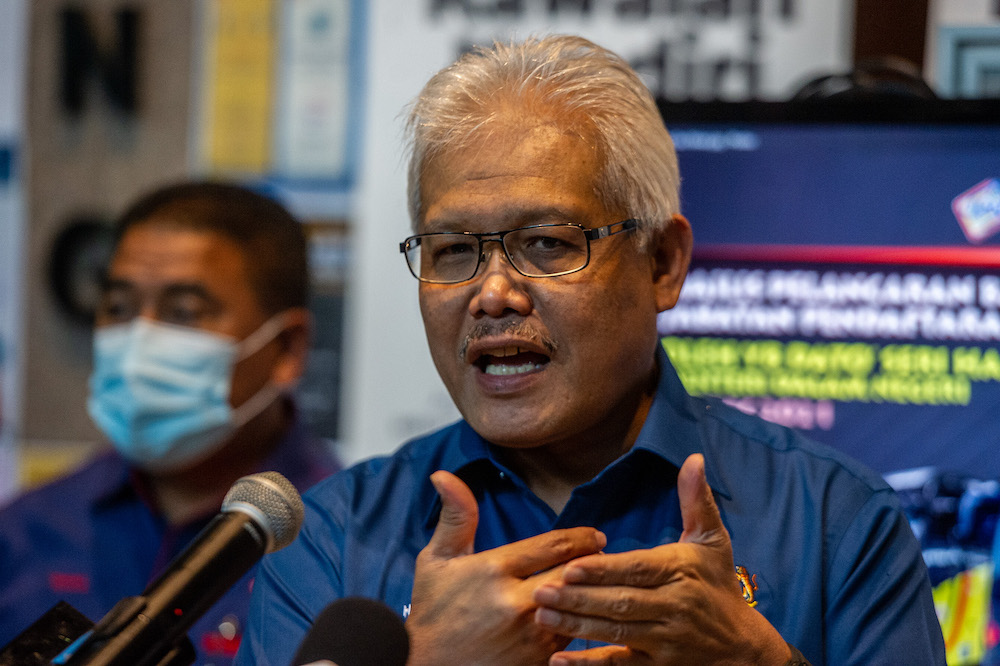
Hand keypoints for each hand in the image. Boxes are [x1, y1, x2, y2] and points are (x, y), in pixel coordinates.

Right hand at [406, 470, 607, 665]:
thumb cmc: (432, 612)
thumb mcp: (436, 561)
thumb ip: (455, 516)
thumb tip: (444, 474)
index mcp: (495, 570)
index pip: (554, 545)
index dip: (581, 538)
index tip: (595, 536)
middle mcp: (517, 601)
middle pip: (574, 572)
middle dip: (595, 562)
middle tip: (607, 557)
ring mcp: (531, 636)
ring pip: (579, 606)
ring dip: (593, 594)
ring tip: (606, 584)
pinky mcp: (537, 662)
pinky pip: (573, 639)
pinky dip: (583, 625)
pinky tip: (589, 617)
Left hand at [532, 454, 790, 664]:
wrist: (744, 647)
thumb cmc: (718, 584)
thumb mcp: (713, 541)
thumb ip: (696, 500)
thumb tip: (693, 458)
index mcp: (681, 571)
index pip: (639, 570)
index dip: (605, 570)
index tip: (572, 565)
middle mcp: (674, 607)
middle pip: (622, 603)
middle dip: (580, 598)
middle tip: (540, 591)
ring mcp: (666, 640)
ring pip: (617, 633)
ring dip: (577, 626)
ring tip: (541, 615)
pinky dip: (589, 663)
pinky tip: (559, 660)